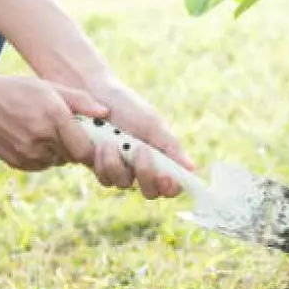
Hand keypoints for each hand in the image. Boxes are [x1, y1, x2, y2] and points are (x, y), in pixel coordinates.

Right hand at [0, 74, 106, 171]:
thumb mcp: (50, 87)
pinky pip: (41, 165)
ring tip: (43, 130)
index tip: (88, 137)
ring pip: (57, 161)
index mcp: (55, 118)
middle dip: (74, 146)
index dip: (90, 147)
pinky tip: (30, 137)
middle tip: (65, 130)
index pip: (85, 150)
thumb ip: (80, 101)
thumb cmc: (17, 90)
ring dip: (57, 151)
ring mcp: (28, 154)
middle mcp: (42, 139)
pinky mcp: (17, 163)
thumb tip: (106, 113)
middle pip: (73, 157)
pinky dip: (42, 156)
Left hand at [84, 78, 194, 198]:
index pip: (172, 186)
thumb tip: (192, 167)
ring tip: (112, 140)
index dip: (172, 187)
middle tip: (141, 150)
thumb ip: (171, 147)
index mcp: (162, 159)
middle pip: (150, 192)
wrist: (96, 96)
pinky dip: (104, 162)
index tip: (166, 176)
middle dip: (146, 174)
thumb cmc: (129, 108)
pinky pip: (106, 179)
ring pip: (124, 185)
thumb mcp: (153, 125)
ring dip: (119, 164)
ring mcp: (122, 171)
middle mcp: (143, 170)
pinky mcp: (102, 169)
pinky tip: (102, 143)